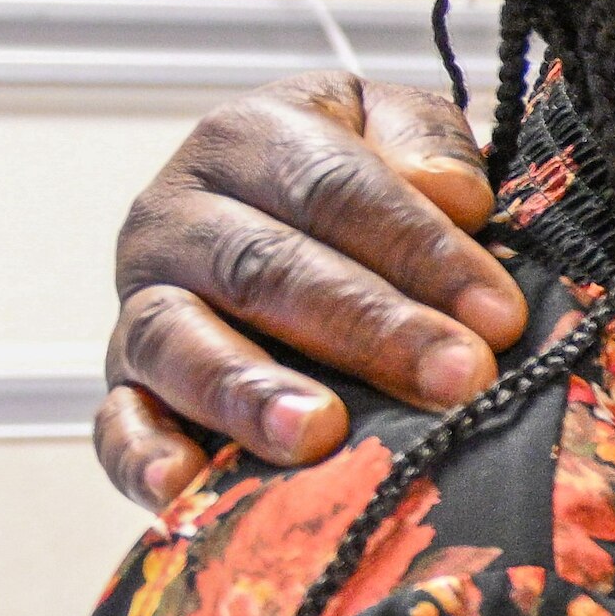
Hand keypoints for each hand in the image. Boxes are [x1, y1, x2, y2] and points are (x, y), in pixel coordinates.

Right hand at [100, 78, 523, 509]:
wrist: (272, 216)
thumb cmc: (357, 180)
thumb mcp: (395, 131)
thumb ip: (426, 142)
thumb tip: (451, 193)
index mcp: (247, 140)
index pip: (333, 189)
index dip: (420, 250)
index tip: (500, 316)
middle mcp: (177, 216)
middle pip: (264, 268)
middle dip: (368, 328)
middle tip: (456, 379)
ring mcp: (143, 300)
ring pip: (178, 340)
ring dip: (250, 392)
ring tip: (322, 432)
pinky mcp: (125, 379)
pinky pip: (115, 420)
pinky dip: (143, 453)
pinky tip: (185, 484)